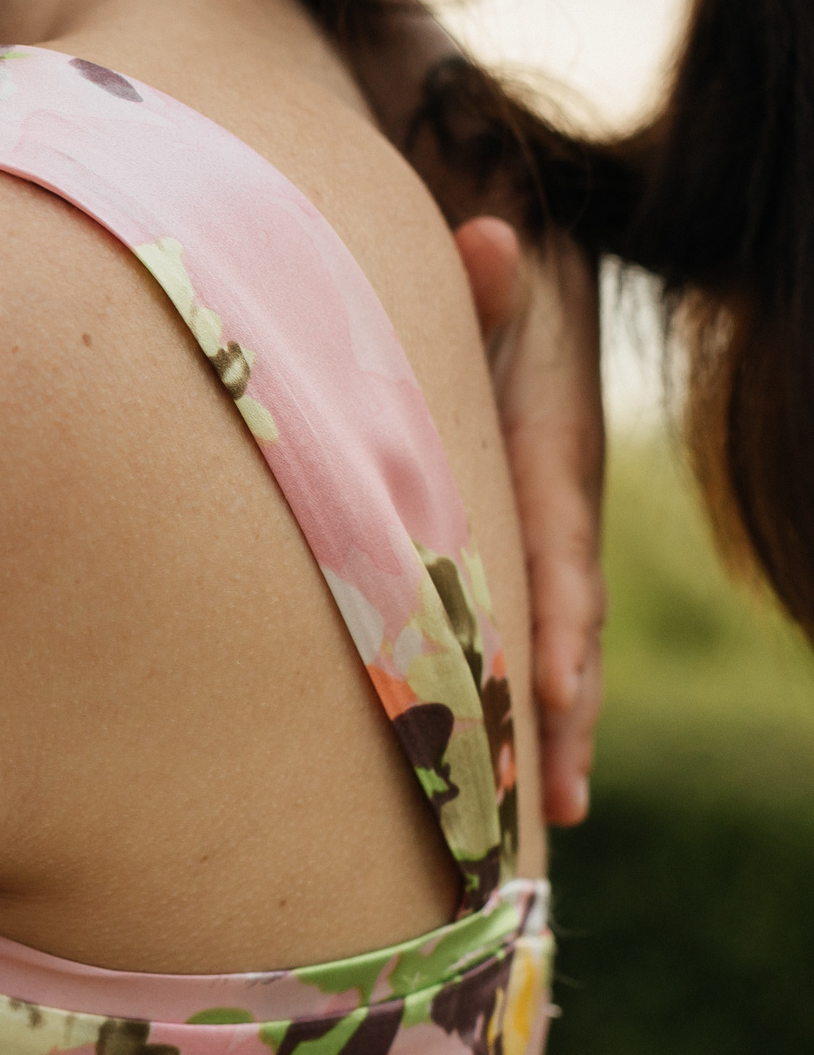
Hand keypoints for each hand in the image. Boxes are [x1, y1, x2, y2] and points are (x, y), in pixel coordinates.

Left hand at [454, 218, 606, 824]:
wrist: (520, 276)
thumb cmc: (485, 286)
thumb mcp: (489, 277)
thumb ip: (485, 275)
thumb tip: (490, 237)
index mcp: (552, 453)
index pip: (557, 548)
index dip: (557, 618)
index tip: (552, 684)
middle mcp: (560, 506)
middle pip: (570, 619)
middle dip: (564, 706)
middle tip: (556, 793)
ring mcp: (545, 533)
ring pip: (558, 640)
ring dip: (554, 724)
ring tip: (548, 816)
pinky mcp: (518, 547)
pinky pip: (527, 630)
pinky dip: (526, 696)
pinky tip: (512, 775)